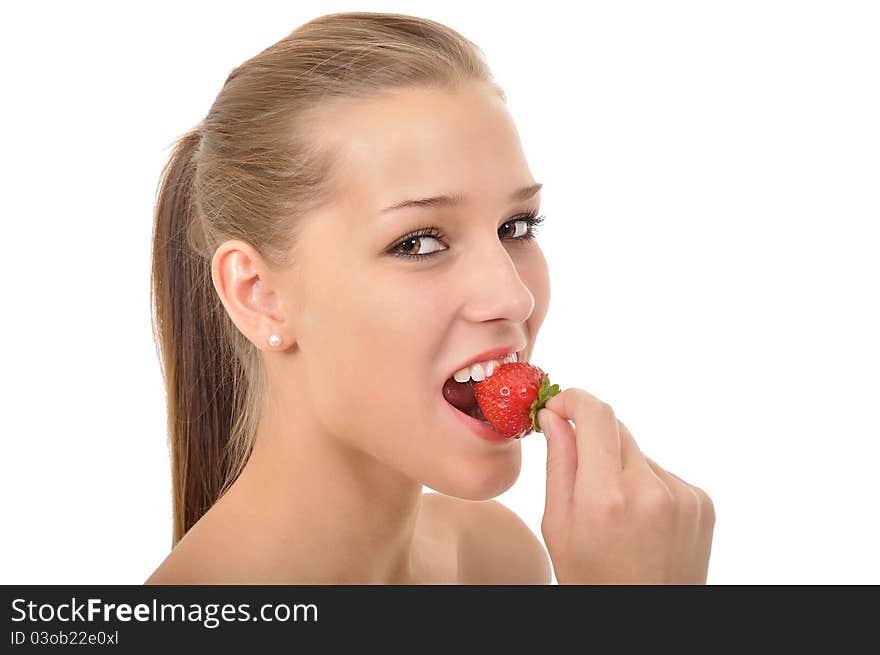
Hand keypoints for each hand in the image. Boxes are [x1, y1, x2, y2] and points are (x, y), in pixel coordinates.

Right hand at [537, 388, 714, 583]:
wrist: (646, 624)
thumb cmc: (593, 579)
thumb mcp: (559, 527)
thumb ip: (559, 464)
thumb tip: (554, 416)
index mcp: (606, 498)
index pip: (596, 415)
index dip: (574, 399)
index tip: (558, 405)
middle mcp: (650, 490)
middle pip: (616, 431)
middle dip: (592, 440)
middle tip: (580, 472)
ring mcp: (682, 496)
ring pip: (638, 454)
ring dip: (621, 469)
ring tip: (616, 514)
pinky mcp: (702, 502)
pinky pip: (662, 474)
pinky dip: (646, 486)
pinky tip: (642, 522)